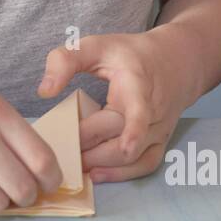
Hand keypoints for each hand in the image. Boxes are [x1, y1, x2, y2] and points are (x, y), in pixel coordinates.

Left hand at [37, 29, 197, 183]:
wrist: (176, 62)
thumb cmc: (129, 55)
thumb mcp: (96, 45)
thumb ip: (66, 61)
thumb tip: (44, 92)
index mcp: (137, 86)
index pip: (135, 112)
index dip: (121, 131)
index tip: (82, 139)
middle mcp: (153, 112)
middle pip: (124, 142)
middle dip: (92, 152)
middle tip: (62, 154)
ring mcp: (159, 129)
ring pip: (135, 158)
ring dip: (105, 166)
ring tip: (77, 167)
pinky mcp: (160, 141)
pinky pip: (146, 165)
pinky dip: (123, 174)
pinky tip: (98, 174)